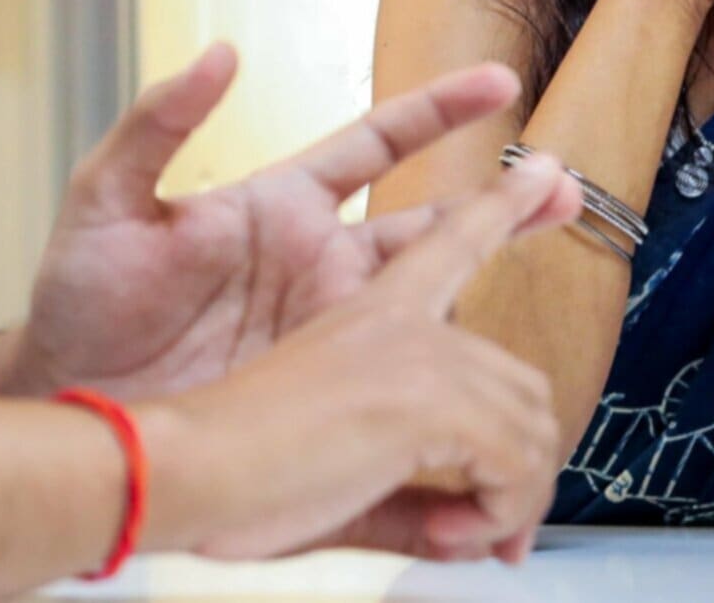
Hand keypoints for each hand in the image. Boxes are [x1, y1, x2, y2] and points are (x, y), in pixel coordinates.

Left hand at [6, 45, 534, 405]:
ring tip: (550, 275)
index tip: (497, 81)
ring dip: (490, 284)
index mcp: (276, 206)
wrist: (67, 396)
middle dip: (499, 200)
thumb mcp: (106, 198)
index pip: (372, 144)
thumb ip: (159, 123)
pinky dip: (444, 384)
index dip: (435, 110)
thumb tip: (217, 52)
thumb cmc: (79, 296)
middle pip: (428, 223)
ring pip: (431, 303)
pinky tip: (486, 384)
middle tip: (565, 182)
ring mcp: (325, 329)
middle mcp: (314, 263)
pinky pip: (398, 384)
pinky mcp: (323, 391)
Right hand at [138, 157, 579, 564]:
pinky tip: (451, 534)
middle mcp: (387, 312)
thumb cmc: (217, 470)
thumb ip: (403, 500)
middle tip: (509, 520)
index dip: (500, 205)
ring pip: (524, 406)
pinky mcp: (416, 388)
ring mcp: (405, 343)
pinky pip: (513, 454)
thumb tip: (462, 535)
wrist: (166, 467)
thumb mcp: (331, 483)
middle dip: (528, 444)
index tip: (548, 177)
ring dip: (513, 485)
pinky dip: (498, 508)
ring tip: (469, 536)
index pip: (444, 240)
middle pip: (514, 363)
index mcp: (356, 311)